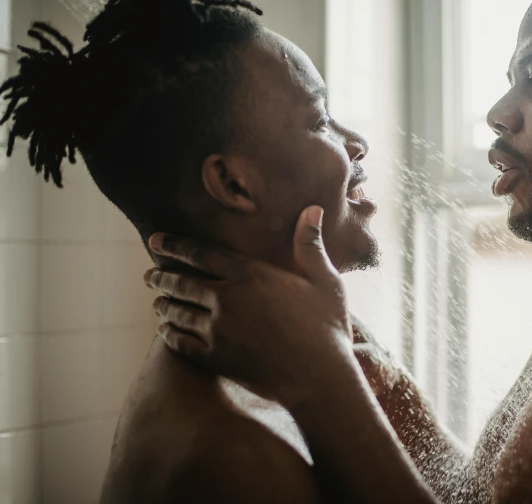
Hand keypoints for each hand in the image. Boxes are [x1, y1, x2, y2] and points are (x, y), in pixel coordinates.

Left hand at [144, 205, 353, 405]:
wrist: (318, 376)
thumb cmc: (326, 327)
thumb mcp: (325, 281)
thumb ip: (310, 245)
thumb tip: (312, 209)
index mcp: (250, 274)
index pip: (200, 253)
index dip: (174, 245)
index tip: (155, 241)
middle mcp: (226, 298)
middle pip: (181, 282)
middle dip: (161, 277)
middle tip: (150, 275)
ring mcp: (217, 329)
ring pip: (177, 312)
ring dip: (163, 305)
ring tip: (157, 303)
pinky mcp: (215, 357)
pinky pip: (180, 342)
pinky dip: (168, 334)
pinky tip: (166, 331)